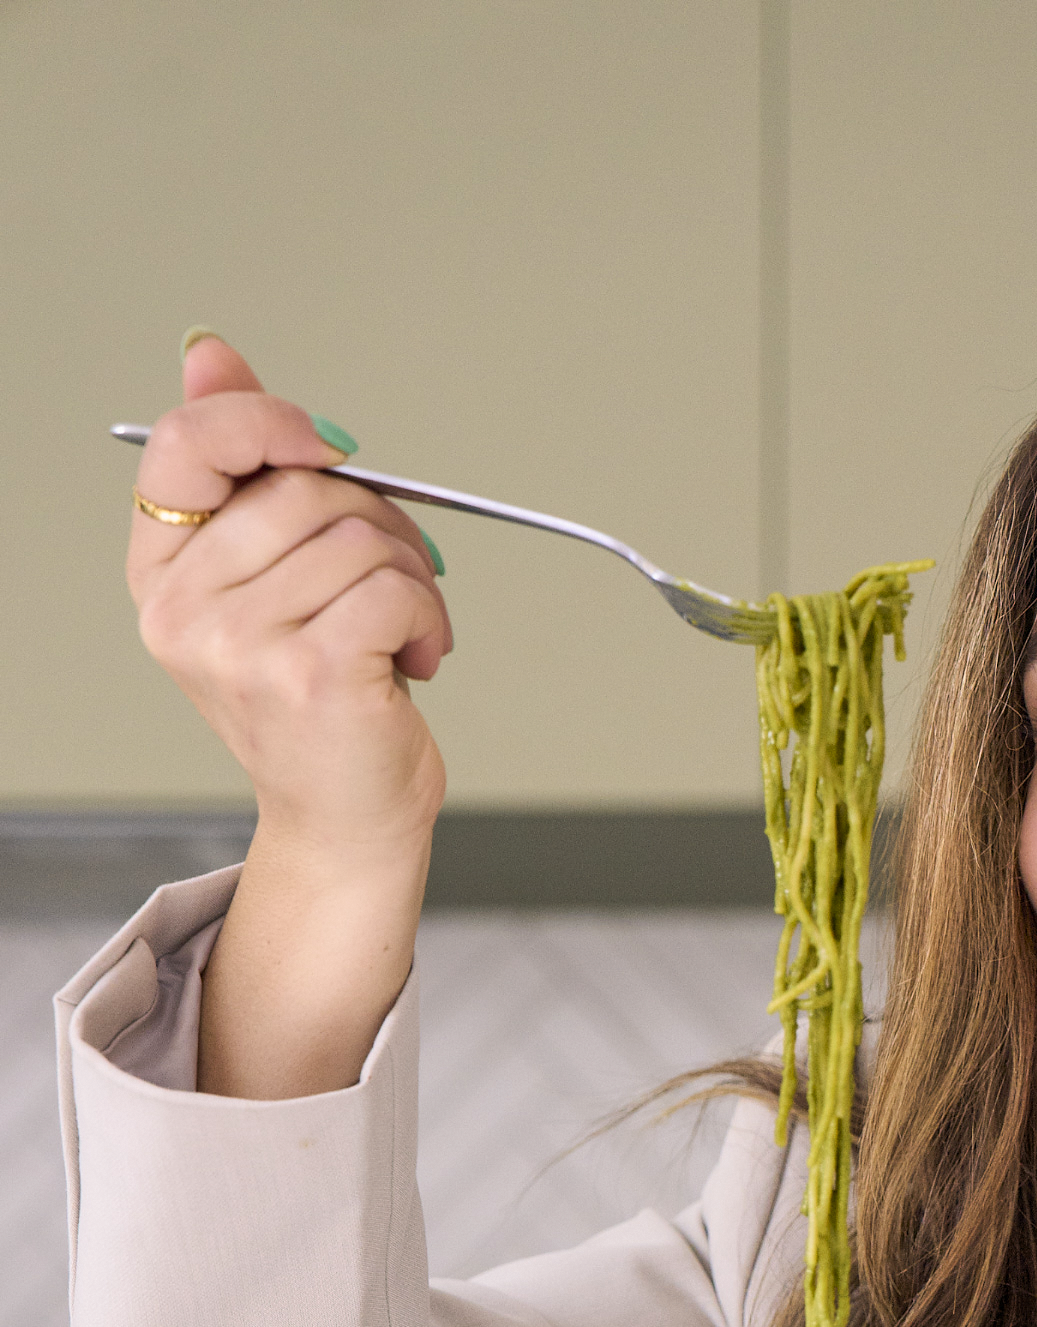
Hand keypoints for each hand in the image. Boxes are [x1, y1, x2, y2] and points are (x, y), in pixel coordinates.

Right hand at [127, 335, 451, 858]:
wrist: (344, 819)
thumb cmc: (317, 700)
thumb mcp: (269, 577)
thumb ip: (242, 465)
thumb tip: (208, 351)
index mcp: (160, 573)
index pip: (187, 443)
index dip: (266, 419)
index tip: (328, 445)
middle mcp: (183, 611)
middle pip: (301, 488)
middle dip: (378, 520)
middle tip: (402, 575)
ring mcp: (240, 646)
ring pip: (357, 536)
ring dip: (412, 577)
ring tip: (407, 631)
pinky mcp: (310, 674)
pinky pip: (392, 589)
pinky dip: (429, 617)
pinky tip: (420, 658)